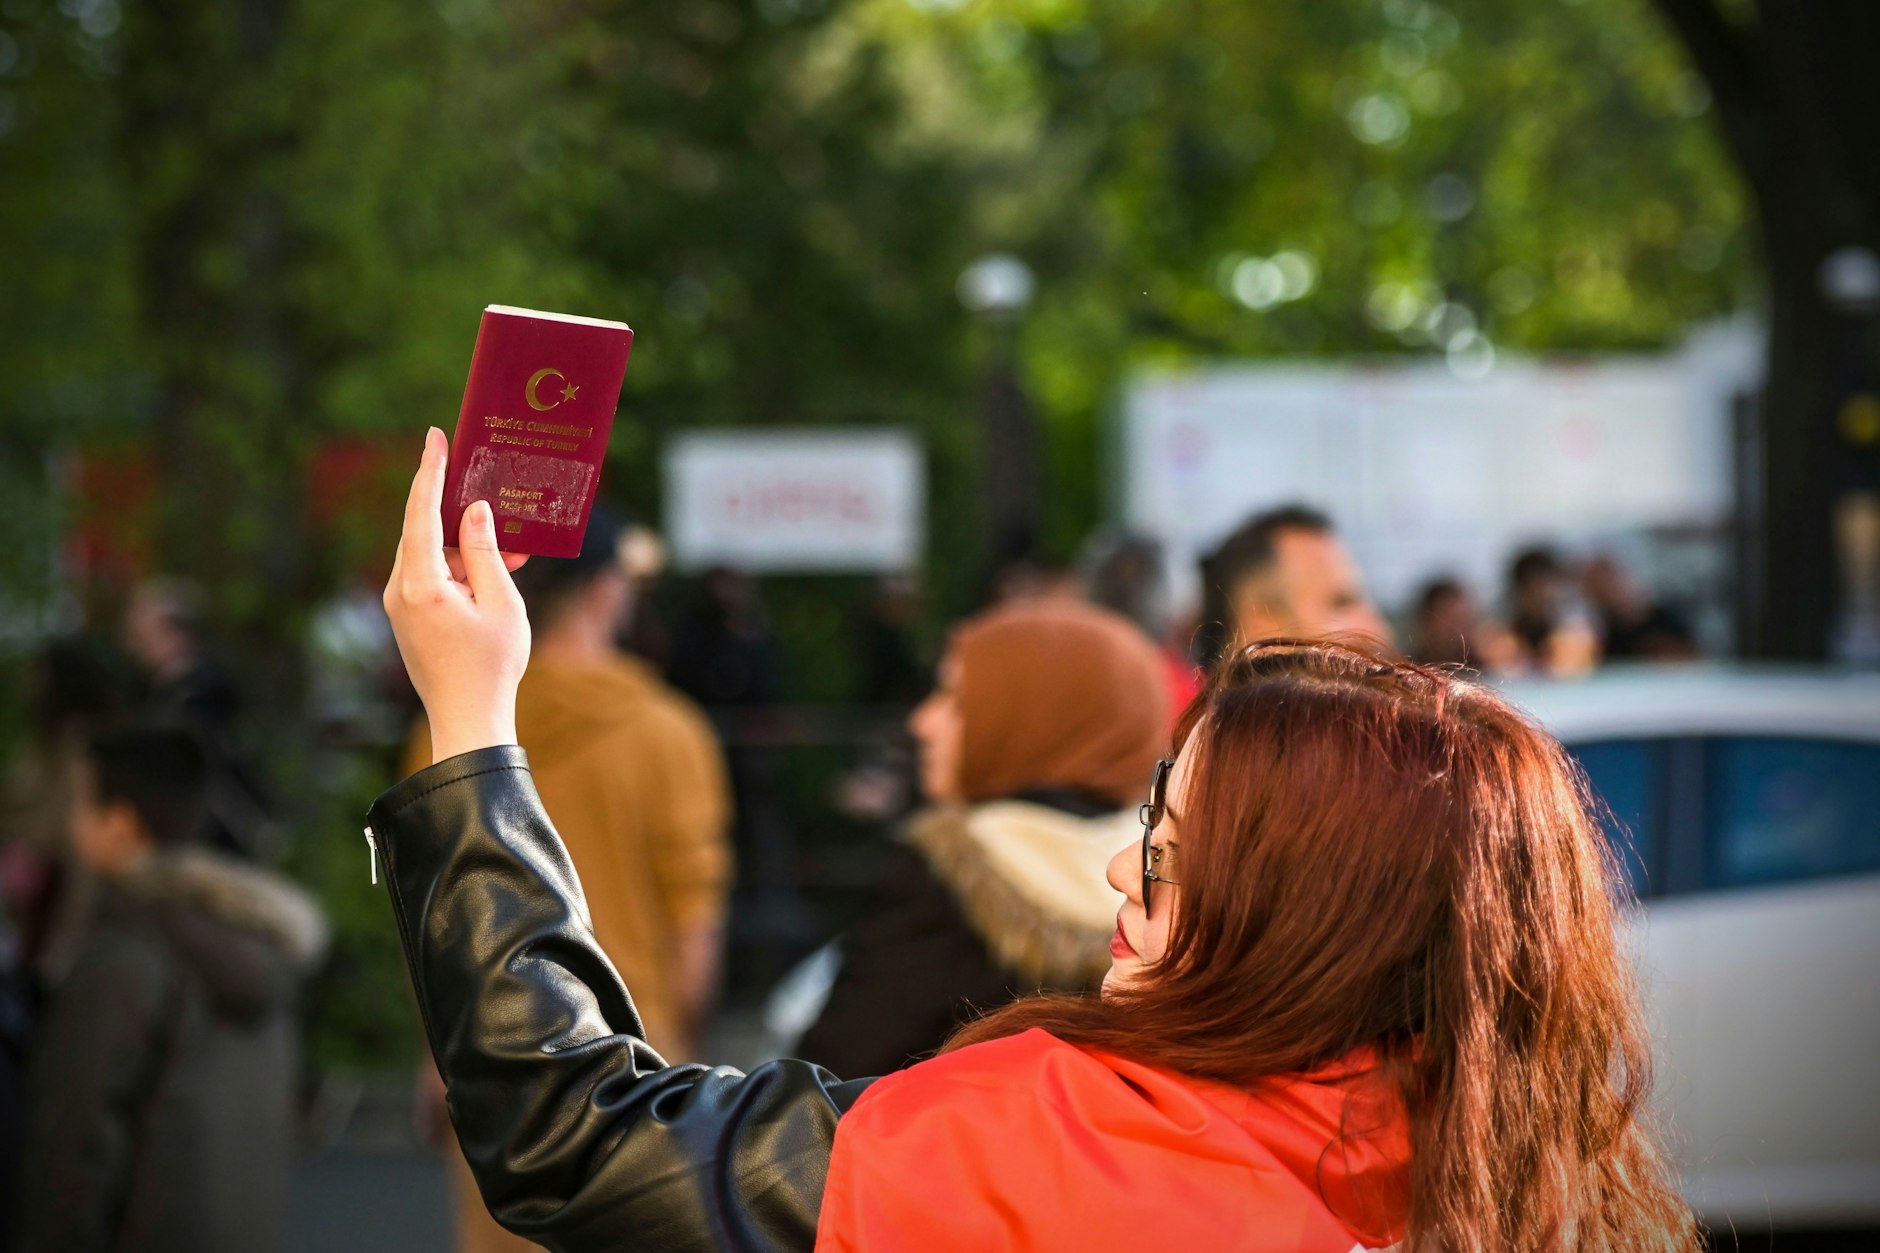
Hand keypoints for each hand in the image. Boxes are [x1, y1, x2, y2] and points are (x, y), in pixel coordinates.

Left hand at [384, 428, 532, 762]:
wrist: (469, 719)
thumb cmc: (492, 665)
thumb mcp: (502, 602)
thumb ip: (486, 551)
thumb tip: (473, 511)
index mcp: (422, 585)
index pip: (422, 513)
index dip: (430, 471)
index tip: (435, 437)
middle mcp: (401, 591)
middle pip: (423, 529)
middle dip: (456, 507)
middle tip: (481, 477)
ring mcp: (401, 606)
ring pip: (429, 553)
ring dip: (465, 544)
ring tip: (511, 547)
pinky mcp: (409, 617)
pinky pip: (431, 576)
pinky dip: (459, 566)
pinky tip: (493, 569)